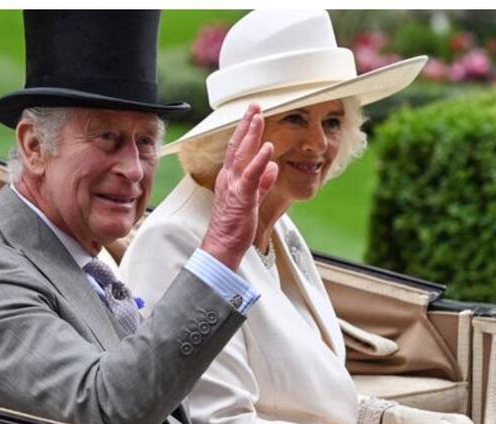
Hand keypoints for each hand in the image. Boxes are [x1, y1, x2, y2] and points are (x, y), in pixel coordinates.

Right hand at [201, 104, 277, 269]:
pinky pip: (251, 175)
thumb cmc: (234, 226)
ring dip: (251, 135)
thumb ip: (262, 182)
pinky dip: (259, 160)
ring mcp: (234, 186)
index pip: (237, 149)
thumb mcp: (251, 199)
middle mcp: (229, 178)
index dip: (245, 131)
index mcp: (230, 178)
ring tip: (258, 117)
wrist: (222, 245)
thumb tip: (273, 168)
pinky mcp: (241, 197)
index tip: (253, 116)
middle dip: (246, 125)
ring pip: (242, 155)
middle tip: (254, 107)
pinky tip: (267, 147)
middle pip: (237, 146)